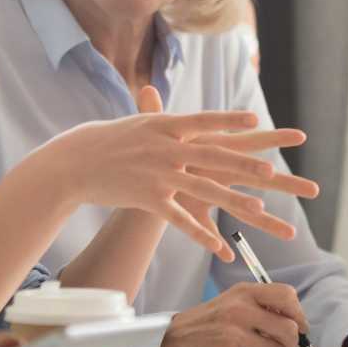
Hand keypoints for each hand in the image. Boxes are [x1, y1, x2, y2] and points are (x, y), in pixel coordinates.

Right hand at [24, 85, 316, 261]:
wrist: (74, 162)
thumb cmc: (106, 140)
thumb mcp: (137, 123)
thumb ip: (160, 115)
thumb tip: (171, 99)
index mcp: (165, 125)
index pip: (204, 121)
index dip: (230, 122)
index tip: (256, 122)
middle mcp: (165, 147)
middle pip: (212, 157)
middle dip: (245, 165)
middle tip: (273, 171)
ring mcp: (158, 174)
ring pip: (203, 189)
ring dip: (233, 200)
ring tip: (259, 209)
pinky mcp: (148, 199)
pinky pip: (180, 219)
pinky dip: (202, 235)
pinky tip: (220, 247)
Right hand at [156, 282, 308, 346]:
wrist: (170, 340)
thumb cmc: (206, 323)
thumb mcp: (232, 301)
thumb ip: (261, 305)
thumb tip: (296, 323)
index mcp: (244, 292)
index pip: (287, 296)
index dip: (298, 315)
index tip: (297, 326)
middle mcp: (240, 309)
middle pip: (289, 329)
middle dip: (289, 344)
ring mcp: (233, 333)